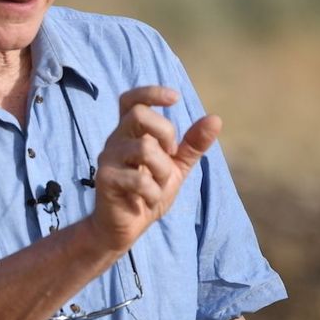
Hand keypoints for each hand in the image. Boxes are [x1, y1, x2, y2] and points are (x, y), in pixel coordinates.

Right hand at [88, 86, 219, 252]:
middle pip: (139, 114)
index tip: (175, 98)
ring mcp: (108, 159)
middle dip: (166, 133)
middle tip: (169, 155)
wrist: (125, 227)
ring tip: (158, 185)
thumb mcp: (176, 167)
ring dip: (162, 170)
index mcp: (130, 133)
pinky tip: (149, 200)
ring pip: (144, 148)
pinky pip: (140, 179)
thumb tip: (215, 119)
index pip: (131, 100)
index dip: (151, 92)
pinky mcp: (105, 180)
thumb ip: (192, 145)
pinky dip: (154, 193)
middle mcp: (115, 140)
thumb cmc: (147, 193)